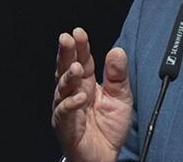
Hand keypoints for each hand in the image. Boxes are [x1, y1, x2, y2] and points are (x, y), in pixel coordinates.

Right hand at [52, 28, 133, 161]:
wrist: (106, 156)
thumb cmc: (109, 127)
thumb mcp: (121, 96)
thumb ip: (118, 75)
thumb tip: (117, 50)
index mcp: (86, 83)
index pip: (82, 60)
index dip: (80, 46)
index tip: (79, 32)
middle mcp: (73, 93)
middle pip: (66, 69)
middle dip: (65, 53)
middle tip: (66, 39)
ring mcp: (67, 109)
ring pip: (62, 89)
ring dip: (67, 77)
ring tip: (75, 66)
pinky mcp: (66, 126)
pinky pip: (64, 113)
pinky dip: (71, 103)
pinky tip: (80, 96)